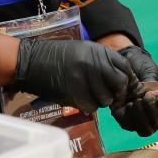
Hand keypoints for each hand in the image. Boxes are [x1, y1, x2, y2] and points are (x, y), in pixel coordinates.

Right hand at [14, 38, 136, 113]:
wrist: (30, 60)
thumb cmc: (56, 56)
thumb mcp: (82, 50)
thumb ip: (101, 62)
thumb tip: (122, 79)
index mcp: (97, 50)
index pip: (125, 67)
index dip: (127, 79)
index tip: (120, 87)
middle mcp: (94, 62)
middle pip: (119, 83)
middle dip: (116, 93)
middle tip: (106, 95)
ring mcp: (85, 77)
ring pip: (106, 99)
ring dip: (100, 101)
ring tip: (88, 95)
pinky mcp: (74, 91)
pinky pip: (91, 107)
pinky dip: (87, 107)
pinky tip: (79, 99)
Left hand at [109, 45, 157, 135]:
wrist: (125, 62)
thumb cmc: (141, 67)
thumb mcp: (150, 73)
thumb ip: (153, 87)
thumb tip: (152, 100)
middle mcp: (156, 114)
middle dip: (154, 112)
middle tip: (147, 97)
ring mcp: (141, 119)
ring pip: (145, 130)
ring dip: (141, 117)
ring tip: (137, 101)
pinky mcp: (125, 119)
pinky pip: (128, 125)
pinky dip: (128, 116)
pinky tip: (127, 104)